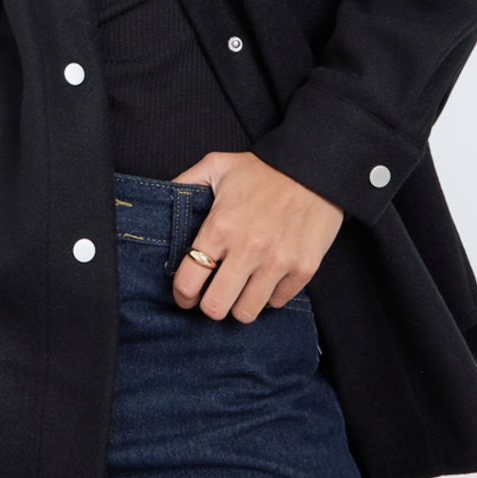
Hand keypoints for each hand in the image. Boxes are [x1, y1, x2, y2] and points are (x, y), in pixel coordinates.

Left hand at [169, 150, 343, 321]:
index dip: (183, 295)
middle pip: (215, 307)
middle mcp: (247, 249)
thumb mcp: (217, 165)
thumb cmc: (264, 169)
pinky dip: (269, 295)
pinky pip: (277, 302)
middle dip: (210, 305)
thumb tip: (161, 198)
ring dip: (240, 304)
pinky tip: (267, 277)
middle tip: (214, 294)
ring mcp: (277, 262)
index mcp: (220, 227)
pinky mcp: (303, 269)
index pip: (188, 282)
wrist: (315, 167)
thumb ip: (185, 182)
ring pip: (246, 312)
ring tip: (241, 288)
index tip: (187, 295)